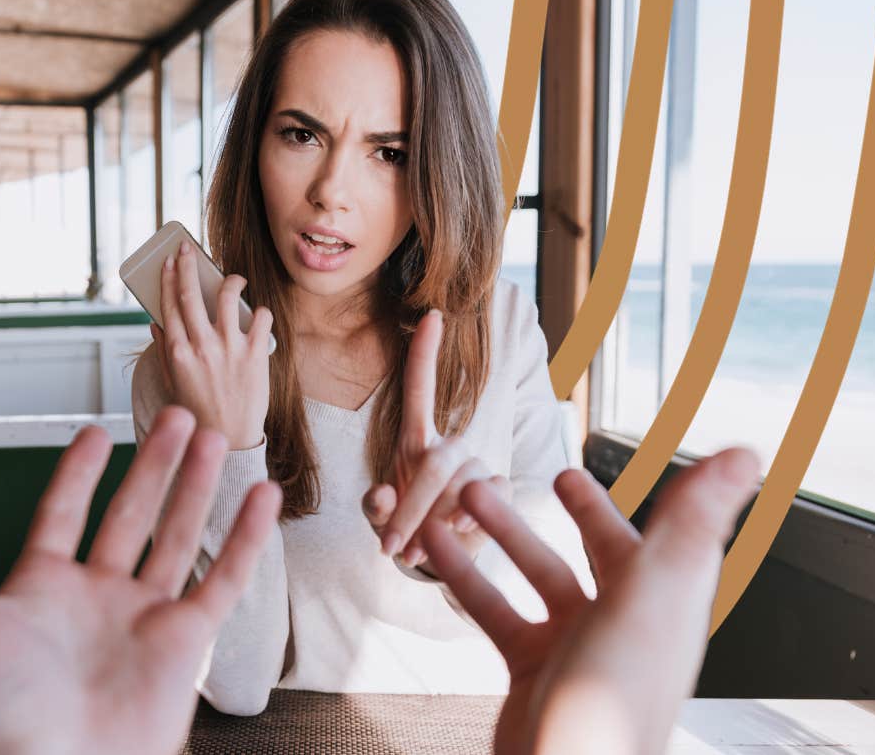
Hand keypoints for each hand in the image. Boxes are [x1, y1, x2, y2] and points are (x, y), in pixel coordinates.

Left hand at [0, 406, 281, 754]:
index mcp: (39, 591)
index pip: (63, 515)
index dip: (79, 474)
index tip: (95, 435)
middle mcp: (94, 601)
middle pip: (130, 516)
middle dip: (152, 464)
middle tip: (173, 417)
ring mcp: (142, 620)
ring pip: (177, 537)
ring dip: (195, 486)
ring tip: (211, 438)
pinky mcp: (185, 644)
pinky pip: (224, 580)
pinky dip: (246, 538)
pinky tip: (259, 498)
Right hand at [152, 241, 273, 450]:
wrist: (231, 441)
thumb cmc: (199, 412)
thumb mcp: (172, 384)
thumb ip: (164, 351)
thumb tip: (156, 323)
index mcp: (177, 353)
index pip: (168, 305)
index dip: (166, 279)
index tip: (167, 262)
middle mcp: (201, 347)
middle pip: (191, 294)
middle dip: (187, 266)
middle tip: (187, 250)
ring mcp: (230, 349)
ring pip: (228, 296)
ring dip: (230, 280)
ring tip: (233, 279)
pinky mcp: (256, 354)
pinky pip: (261, 317)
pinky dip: (260, 310)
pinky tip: (258, 313)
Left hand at [363, 309, 491, 569]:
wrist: (439, 559)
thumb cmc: (405, 528)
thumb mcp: (380, 517)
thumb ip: (375, 507)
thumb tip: (381, 495)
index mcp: (416, 440)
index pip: (419, 388)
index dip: (425, 353)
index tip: (433, 314)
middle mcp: (450, 446)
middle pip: (436, 461)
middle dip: (411, 508)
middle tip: (391, 548)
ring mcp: (477, 466)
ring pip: (459, 485)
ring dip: (434, 524)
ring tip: (416, 553)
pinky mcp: (500, 490)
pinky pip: (490, 496)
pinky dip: (470, 519)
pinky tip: (459, 533)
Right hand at [423, 448, 760, 754]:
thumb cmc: (613, 695)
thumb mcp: (652, 593)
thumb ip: (691, 521)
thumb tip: (745, 453)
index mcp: (666, 601)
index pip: (666, 535)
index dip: (652, 499)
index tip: (624, 461)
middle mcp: (626, 621)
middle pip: (602, 551)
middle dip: (573, 511)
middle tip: (551, 474)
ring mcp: (578, 645)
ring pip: (540, 573)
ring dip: (505, 532)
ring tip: (468, 494)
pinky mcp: (534, 668)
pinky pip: (497, 609)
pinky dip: (468, 575)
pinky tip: (436, 550)